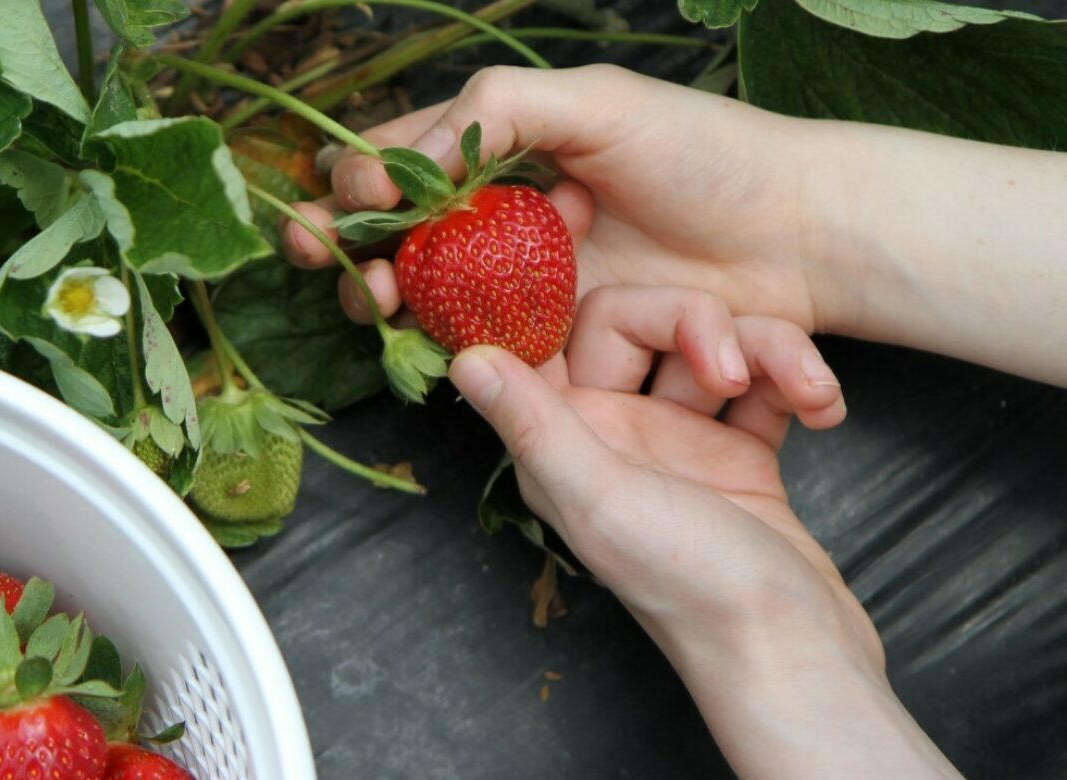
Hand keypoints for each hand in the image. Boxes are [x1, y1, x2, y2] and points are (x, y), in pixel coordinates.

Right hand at [283, 65, 829, 335]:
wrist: (796, 234)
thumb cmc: (708, 152)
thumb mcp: (597, 102)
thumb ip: (497, 110)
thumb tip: (410, 159)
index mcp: (507, 145)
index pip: (403, 156)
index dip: (362, 175)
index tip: (359, 192)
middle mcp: (503, 214)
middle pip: (394, 231)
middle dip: (343, 241)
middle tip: (320, 252)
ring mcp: (523, 279)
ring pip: (421, 290)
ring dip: (377, 290)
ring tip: (372, 294)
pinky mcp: (551, 340)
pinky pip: (476, 341)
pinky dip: (435, 339)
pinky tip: (417, 329)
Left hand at [451, 284, 880, 673]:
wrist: (796, 651)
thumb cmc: (691, 588)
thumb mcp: (599, 498)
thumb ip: (533, 425)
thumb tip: (464, 361)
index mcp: (560, 443)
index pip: (544, 337)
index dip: (556, 293)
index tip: (581, 233)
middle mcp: (610, 436)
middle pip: (637, 322)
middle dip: (695, 322)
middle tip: (731, 368)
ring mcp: (677, 442)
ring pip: (709, 343)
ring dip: (767, 351)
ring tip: (808, 395)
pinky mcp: (740, 452)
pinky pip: (762, 379)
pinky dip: (796, 382)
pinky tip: (824, 410)